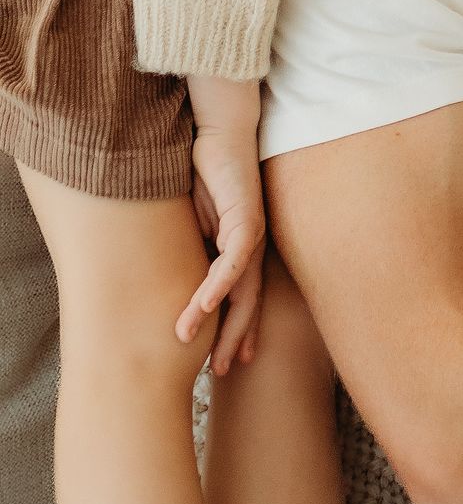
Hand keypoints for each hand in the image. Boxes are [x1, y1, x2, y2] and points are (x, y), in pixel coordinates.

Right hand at [179, 112, 265, 373]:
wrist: (220, 131)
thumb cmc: (205, 171)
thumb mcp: (193, 220)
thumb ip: (191, 248)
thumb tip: (167, 278)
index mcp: (242, 248)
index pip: (243, 298)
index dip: (236, 331)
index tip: (226, 362)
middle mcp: (253, 245)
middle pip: (249, 302)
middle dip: (235, 338)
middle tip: (219, 372)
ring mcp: (254, 233)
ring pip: (240, 288)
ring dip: (216, 319)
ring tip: (193, 346)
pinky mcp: (247, 218)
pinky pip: (232, 262)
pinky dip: (215, 287)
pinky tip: (199, 308)